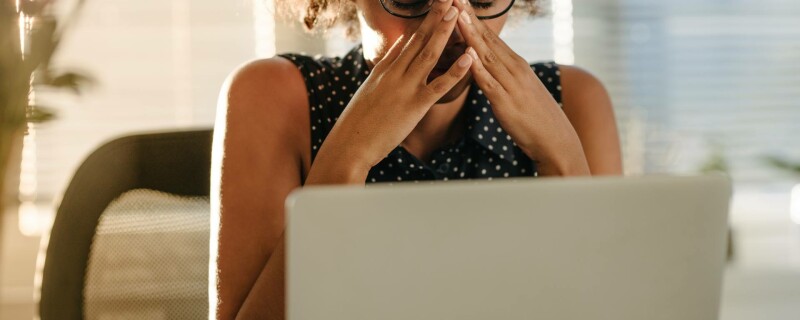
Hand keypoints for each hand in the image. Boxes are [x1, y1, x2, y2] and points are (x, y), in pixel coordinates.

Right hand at [308, 0, 473, 182]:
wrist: (349, 144)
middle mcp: (394, 73)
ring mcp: (404, 87)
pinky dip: (456, 71)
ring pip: (429, 54)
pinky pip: (439, 85)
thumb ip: (383, 76)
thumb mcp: (368, 93)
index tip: (435, 6)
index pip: (407, 40)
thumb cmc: (357, 124)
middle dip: (435, 17)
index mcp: (383, 70)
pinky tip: (469, 57)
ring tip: (457, 13)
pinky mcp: (415, 106)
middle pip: (418, 39)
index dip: (423, 22)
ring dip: (444, 32)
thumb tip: (394, 62)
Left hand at [453, 0, 588, 173]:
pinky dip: (478, 68)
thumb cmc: (535, 117)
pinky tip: (468, 55)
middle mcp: (514, 69)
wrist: (556, 140)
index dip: (473, 18)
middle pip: (487, 39)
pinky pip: (489, 83)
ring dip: (470, 35)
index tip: (460, 2)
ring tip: (457, 16)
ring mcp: (511, 84)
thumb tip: (488, 65)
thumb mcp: (519, 89)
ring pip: (487, 55)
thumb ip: (504, 75)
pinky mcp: (506, 103)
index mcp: (516, 64)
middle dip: (469, 18)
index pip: (491, 37)